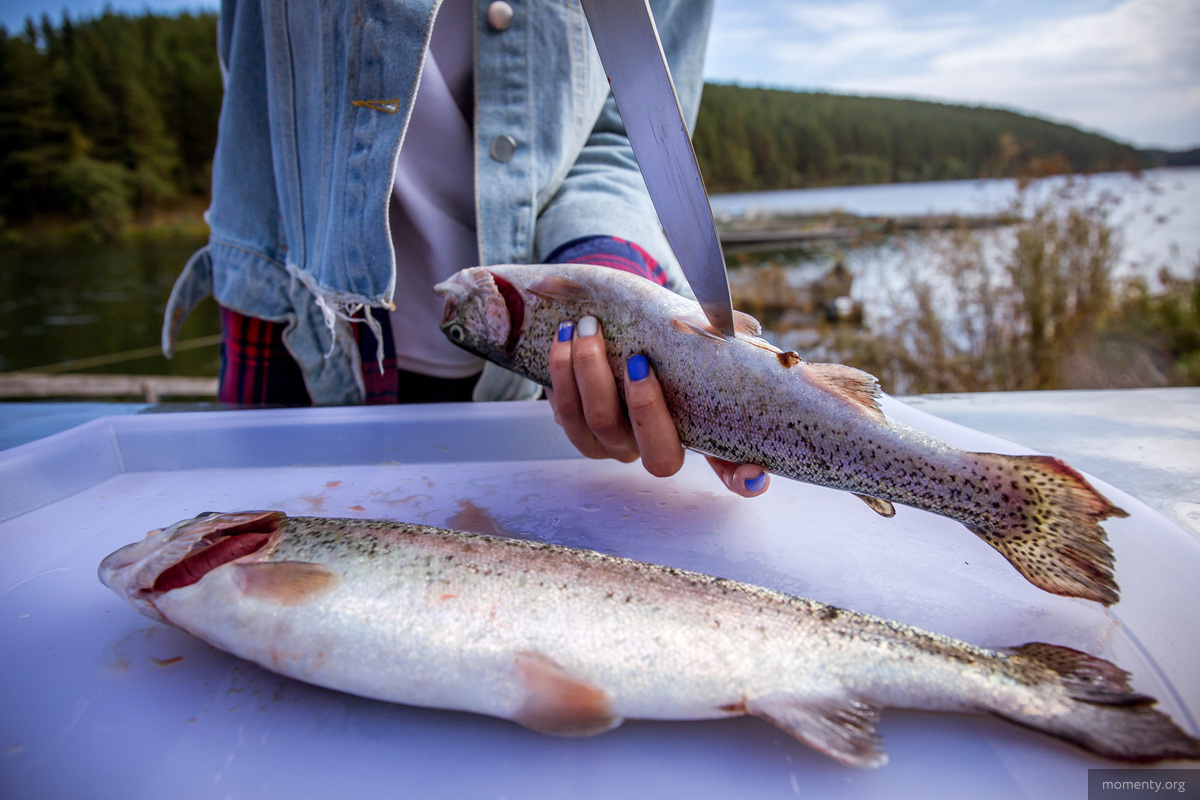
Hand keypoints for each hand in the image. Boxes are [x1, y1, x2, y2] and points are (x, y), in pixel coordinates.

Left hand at [545, 315, 768, 497]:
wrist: (619, 339)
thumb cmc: (666, 347)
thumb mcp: (694, 343)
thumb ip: (721, 338)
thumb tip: (746, 329)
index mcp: (693, 437)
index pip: (729, 472)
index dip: (743, 480)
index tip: (754, 472)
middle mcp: (651, 451)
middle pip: (647, 445)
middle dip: (641, 402)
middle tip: (637, 358)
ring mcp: (610, 444)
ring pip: (593, 422)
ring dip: (586, 372)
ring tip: (588, 328)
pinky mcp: (576, 429)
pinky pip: (564, 409)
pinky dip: (561, 370)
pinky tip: (565, 337)